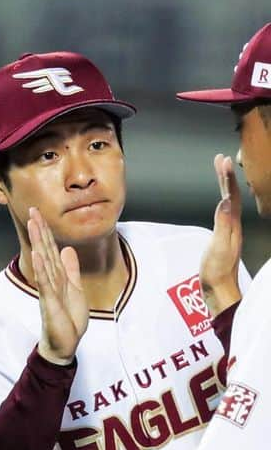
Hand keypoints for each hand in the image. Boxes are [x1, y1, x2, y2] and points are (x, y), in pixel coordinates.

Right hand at [28, 207, 87, 364]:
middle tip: (32, 210)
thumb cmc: (68, 319)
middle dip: (39, 230)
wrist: (65, 343)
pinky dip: (42, 268)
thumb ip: (70, 269)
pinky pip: (45, 283)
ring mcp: (49, 291)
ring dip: (38, 242)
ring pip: (43, 262)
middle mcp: (50, 280)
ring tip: (33, 225)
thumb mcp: (74, 289)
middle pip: (44, 250)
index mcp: (57, 276)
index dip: (46, 230)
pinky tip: (38, 254)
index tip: (39, 213)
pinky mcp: (49, 302)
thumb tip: (67, 250)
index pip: (50, 249)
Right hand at [200, 153, 243, 317]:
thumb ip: (222, 225)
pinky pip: (224, 212)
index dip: (225, 179)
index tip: (221, 161)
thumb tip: (223, 203)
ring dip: (224, 185)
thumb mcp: (218, 247)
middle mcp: (233, 225)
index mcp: (232, 225)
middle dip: (225, 177)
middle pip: (230, 196)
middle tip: (220, 160)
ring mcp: (229, 231)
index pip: (229, 197)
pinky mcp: (223, 237)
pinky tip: (220, 199)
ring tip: (220, 172)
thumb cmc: (217, 272)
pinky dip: (222, 199)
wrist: (219, 289)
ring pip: (228, 202)